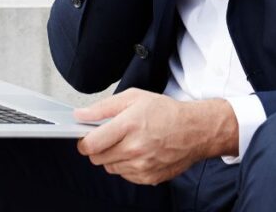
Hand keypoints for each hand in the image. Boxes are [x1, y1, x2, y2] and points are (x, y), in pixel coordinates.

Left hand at [74, 89, 234, 185]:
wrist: (195, 131)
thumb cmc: (165, 112)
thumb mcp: (133, 97)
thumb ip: (103, 108)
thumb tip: (81, 115)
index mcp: (128, 125)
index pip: (91, 144)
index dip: (83, 141)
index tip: (85, 137)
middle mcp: (134, 148)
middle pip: (97, 158)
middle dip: (97, 148)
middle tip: (109, 137)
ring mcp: (142, 166)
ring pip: (109, 167)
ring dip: (112, 157)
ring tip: (128, 142)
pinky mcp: (148, 178)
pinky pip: (125, 175)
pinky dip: (126, 165)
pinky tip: (138, 152)